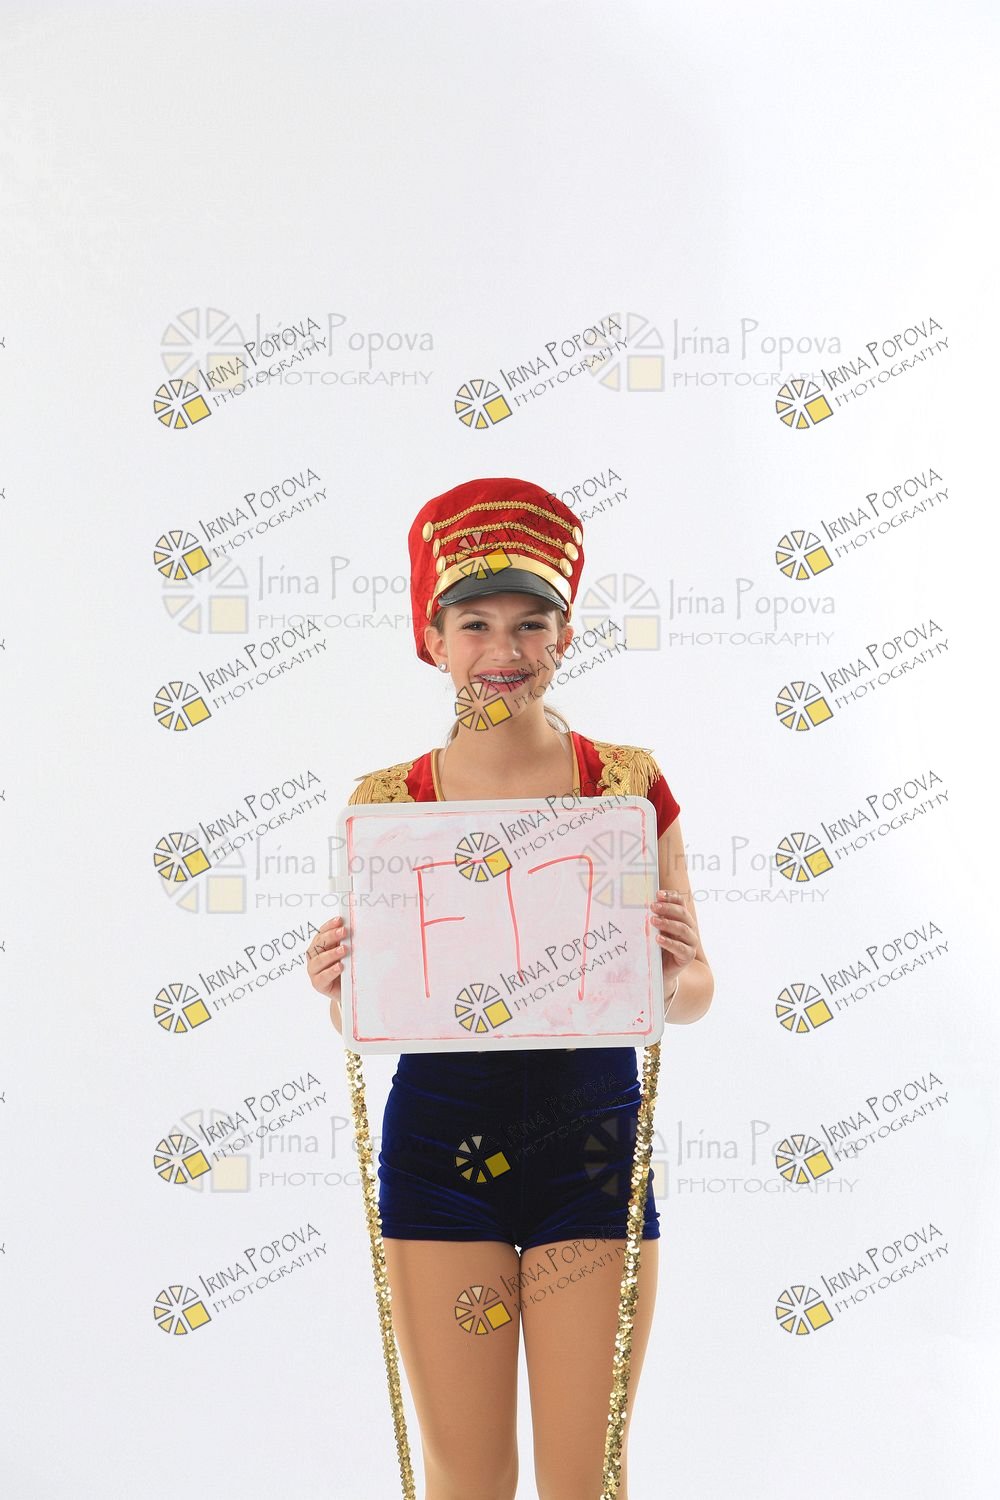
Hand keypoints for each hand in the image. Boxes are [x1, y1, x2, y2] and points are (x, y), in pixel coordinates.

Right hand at [307, 915, 349, 1033]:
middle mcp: (313, 956)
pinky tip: (340, 966)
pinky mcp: (317, 984)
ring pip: (318, 960)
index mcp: (319, 945)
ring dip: (331, 954)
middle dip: (331, 936)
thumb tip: (359, 926)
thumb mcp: (348, 953)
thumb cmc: (347, 968)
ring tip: (344, 950)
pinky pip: (322, 977)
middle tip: (344, 932)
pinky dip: (331, 971)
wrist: (346, 991)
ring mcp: (313, 971)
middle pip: (319, 944)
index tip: (340, 920)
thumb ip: (347, 942)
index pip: (321, 932)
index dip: (329, 925)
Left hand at [649, 890, 697, 1002]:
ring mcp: (691, 942)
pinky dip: (669, 942)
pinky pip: (680, 948)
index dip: (670, 896)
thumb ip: (652, 918)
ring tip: (653, 920)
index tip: (657, 894)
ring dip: (667, 923)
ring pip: (683, 929)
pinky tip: (658, 939)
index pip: (680, 902)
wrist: (661, 970)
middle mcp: (689, 928)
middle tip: (652, 906)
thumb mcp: (654, 930)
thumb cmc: (656, 947)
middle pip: (682, 913)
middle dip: (667, 908)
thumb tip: (639, 904)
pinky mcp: (688, 956)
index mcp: (682, 918)